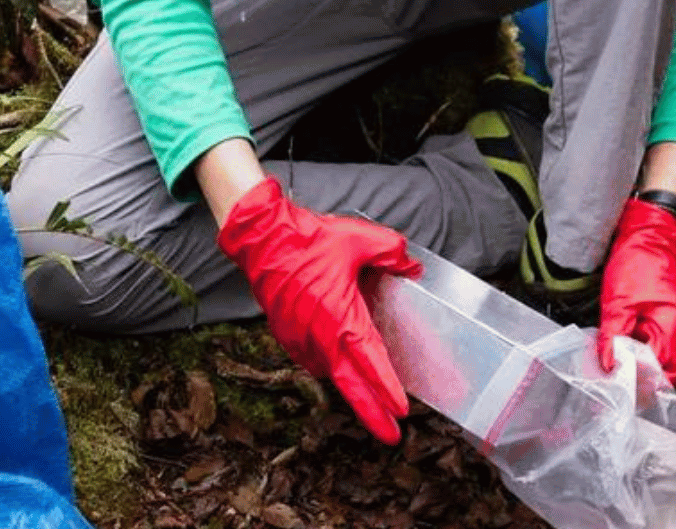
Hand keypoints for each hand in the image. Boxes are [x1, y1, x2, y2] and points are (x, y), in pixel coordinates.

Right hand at [216, 177, 423, 442]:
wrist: (263, 241)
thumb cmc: (310, 241)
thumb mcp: (362, 240)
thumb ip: (393, 253)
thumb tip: (412, 267)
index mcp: (342, 318)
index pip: (371, 362)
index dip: (387, 389)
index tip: (402, 410)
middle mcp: (321, 337)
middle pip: (351, 386)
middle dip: (372, 414)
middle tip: (391, 436)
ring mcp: (302, 340)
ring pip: (333, 375)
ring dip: (353, 390)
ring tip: (373, 403)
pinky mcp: (288, 337)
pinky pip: (315, 361)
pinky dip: (332, 369)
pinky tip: (344, 367)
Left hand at [596, 197, 675, 382]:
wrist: (648, 238)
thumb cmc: (636, 265)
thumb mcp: (617, 305)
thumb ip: (614, 340)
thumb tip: (609, 368)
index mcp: (671, 331)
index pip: (661, 378)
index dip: (639, 388)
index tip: (616, 388)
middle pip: (666, 376)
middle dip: (641, 383)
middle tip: (614, 382)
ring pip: (663, 364)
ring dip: (642, 369)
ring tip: (617, 365)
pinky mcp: (671, 323)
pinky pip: (661, 349)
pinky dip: (644, 355)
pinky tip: (625, 349)